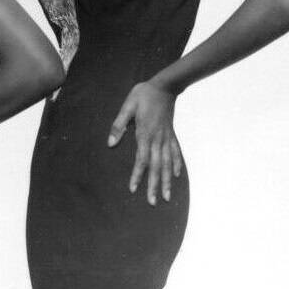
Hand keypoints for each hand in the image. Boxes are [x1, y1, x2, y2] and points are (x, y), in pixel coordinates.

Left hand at [107, 82, 181, 205]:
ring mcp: (166, 137)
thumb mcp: (127, 106)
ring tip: (167, 197)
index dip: (138, 175)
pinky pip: (176, 152)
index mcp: (145, 133)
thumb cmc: (143, 94)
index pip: (142, 159)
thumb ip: (119, 125)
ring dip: (167, 180)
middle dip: (154, 185)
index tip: (134, 189)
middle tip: (153, 202)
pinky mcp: (171, 134)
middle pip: (156, 166)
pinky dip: (177, 164)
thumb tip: (110, 144)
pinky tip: (177, 175)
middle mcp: (158, 138)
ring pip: (167, 163)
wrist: (165, 85)